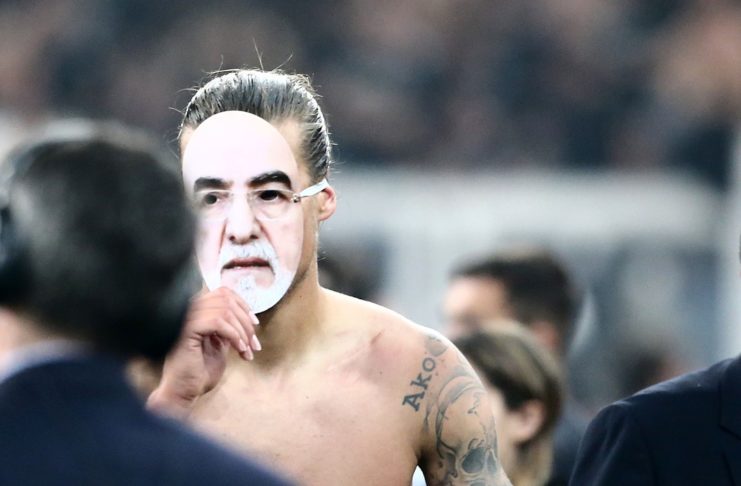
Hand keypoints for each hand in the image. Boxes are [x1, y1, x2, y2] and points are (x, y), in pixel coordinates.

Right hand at [147, 287, 259, 417]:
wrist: (184, 392)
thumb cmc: (200, 371)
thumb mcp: (221, 344)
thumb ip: (229, 327)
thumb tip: (249, 316)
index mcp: (196, 311)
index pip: (224, 293)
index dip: (243, 306)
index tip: (255, 325)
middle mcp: (189, 310)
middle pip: (226, 299)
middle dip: (246, 321)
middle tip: (254, 344)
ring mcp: (186, 318)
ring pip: (224, 310)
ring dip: (242, 331)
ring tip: (246, 350)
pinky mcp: (186, 330)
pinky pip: (217, 322)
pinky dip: (233, 335)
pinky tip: (239, 350)